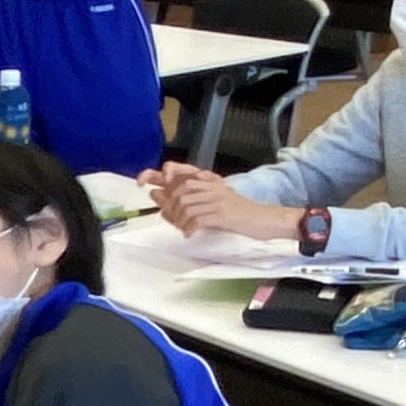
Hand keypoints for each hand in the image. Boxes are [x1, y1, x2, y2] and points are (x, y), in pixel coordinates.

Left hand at [152, 165, 302, 242]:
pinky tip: (191, 234)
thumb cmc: (238, 214)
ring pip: (186, 206)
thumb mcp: (213, 203)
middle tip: (174, 221)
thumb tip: (158, 196)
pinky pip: (197, 219)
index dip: (155, 174)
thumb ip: (188, 199)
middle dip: (170, 209)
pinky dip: (189, 229)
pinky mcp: (223, 213)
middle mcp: (212, 186)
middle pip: (179, 191)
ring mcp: (218, 199)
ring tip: (184, 229)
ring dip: (179, 221)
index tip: (141, 183)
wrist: (264, 220)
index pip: (177, 171)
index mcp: (208, 180)